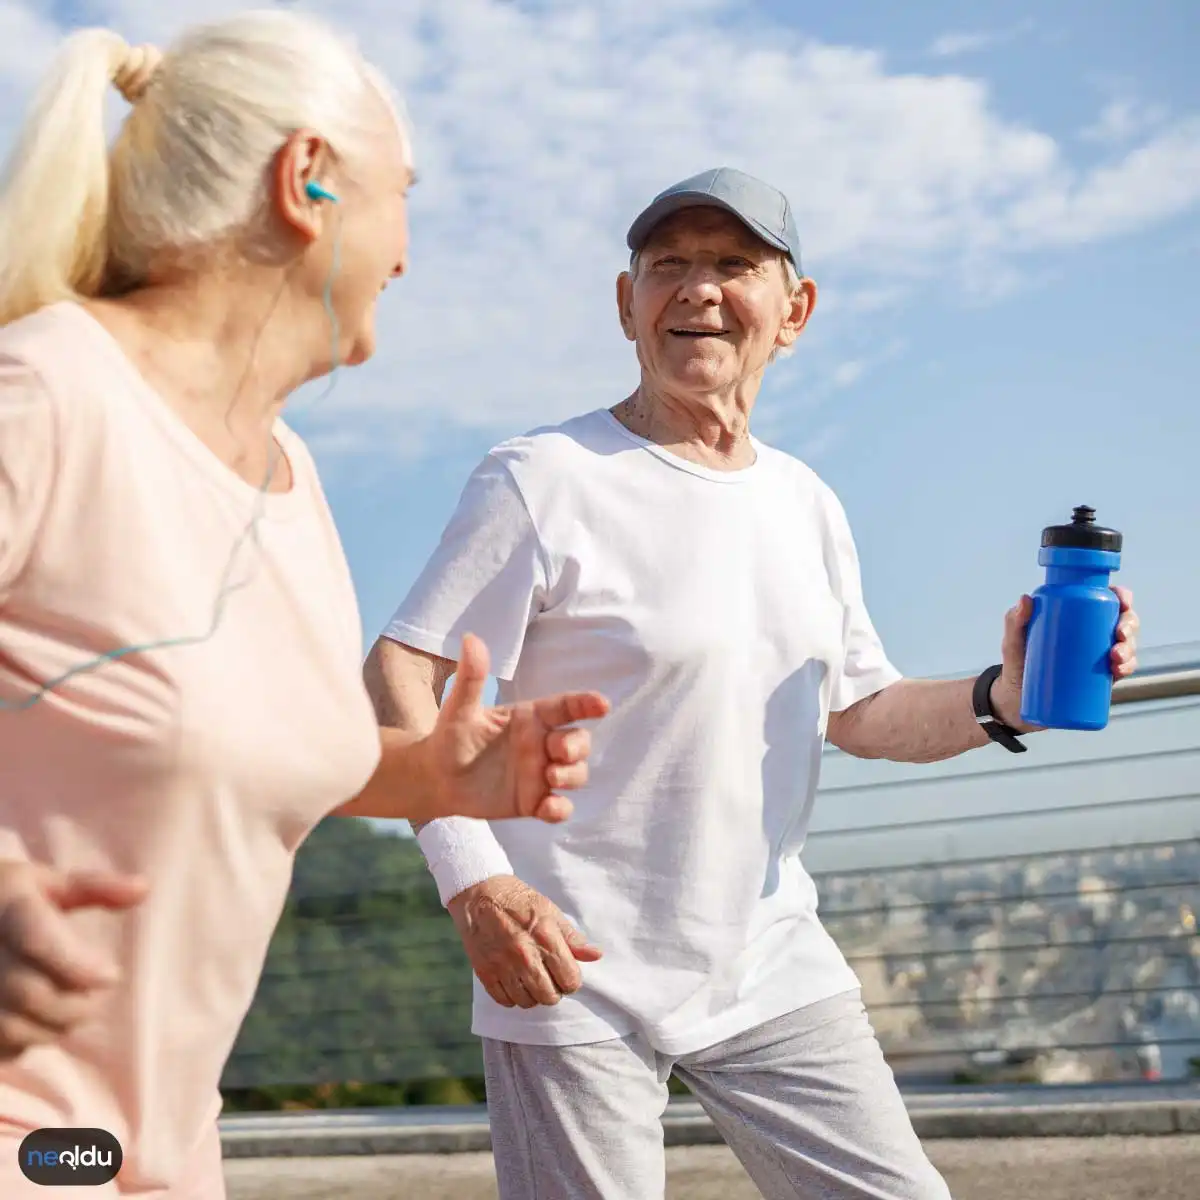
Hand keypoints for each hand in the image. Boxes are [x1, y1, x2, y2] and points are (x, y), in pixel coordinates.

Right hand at [0, 862, 146, 1059]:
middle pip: (31, 993)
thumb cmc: (11, 902)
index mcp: (9, 908)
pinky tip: (36, 1023)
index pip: (39, 939)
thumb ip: (96, 887)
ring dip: (52, 1028)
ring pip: (14, 1026)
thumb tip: (144, 888)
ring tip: (70, 1011)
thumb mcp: (48, 883)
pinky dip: (24, 1042)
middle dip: (74, 1006)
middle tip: (95, 1002)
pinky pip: (0, 1045)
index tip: (113, 976)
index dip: (79, 965)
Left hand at [427, 633, 609, 823]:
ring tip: (550, 778)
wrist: (436, 777)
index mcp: (531, 717)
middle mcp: (541, 744)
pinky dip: (560, 810)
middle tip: (556, 751)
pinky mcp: (533, 802)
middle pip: (580, 741)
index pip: (567, 707)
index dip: (586, 703)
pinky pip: (559, 809)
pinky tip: (547, 808)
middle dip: (578, 746)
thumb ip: (472, 677)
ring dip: (572, 776)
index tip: (602, 703)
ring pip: (576, 774)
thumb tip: (471, 639)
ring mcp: (541, 774)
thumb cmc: (451, 736)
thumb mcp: (460, 707)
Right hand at [448, 875, 601, 1008]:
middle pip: (549, 996)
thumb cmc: (518, 901)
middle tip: (549, 977)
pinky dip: (511, 996)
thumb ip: (572, 938)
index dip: (571, 980)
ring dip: (532, 994)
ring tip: (531, 979)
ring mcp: (503, 966)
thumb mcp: (550, 911)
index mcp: (546, 939)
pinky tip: (514, 981)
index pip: (570, 980)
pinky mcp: (485, 973)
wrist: (479, 894)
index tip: (565, 972)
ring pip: (527, 1002)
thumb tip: (595, 955)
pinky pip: (504, 1001)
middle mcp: (525, 956)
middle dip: (554, 990)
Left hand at [992, 585, 1140, 728]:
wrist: (1017, 700)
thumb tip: (1025, 599)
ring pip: (1126, 645)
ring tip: (1116, 658)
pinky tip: (1121, 670)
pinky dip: (1128, 668)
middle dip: (1130, 625)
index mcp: (1076, 615)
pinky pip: (1122, 669)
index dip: (1122, 597)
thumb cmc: (1017, 662)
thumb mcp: (1013, 641)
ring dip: (1130, 649)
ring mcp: (1098, 655)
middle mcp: (1092, 633)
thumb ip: (1015, 620)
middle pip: (1122, 621)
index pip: (1105, 600)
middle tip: (1119, 635)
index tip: (1122, 601)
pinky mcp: (1099, 677)